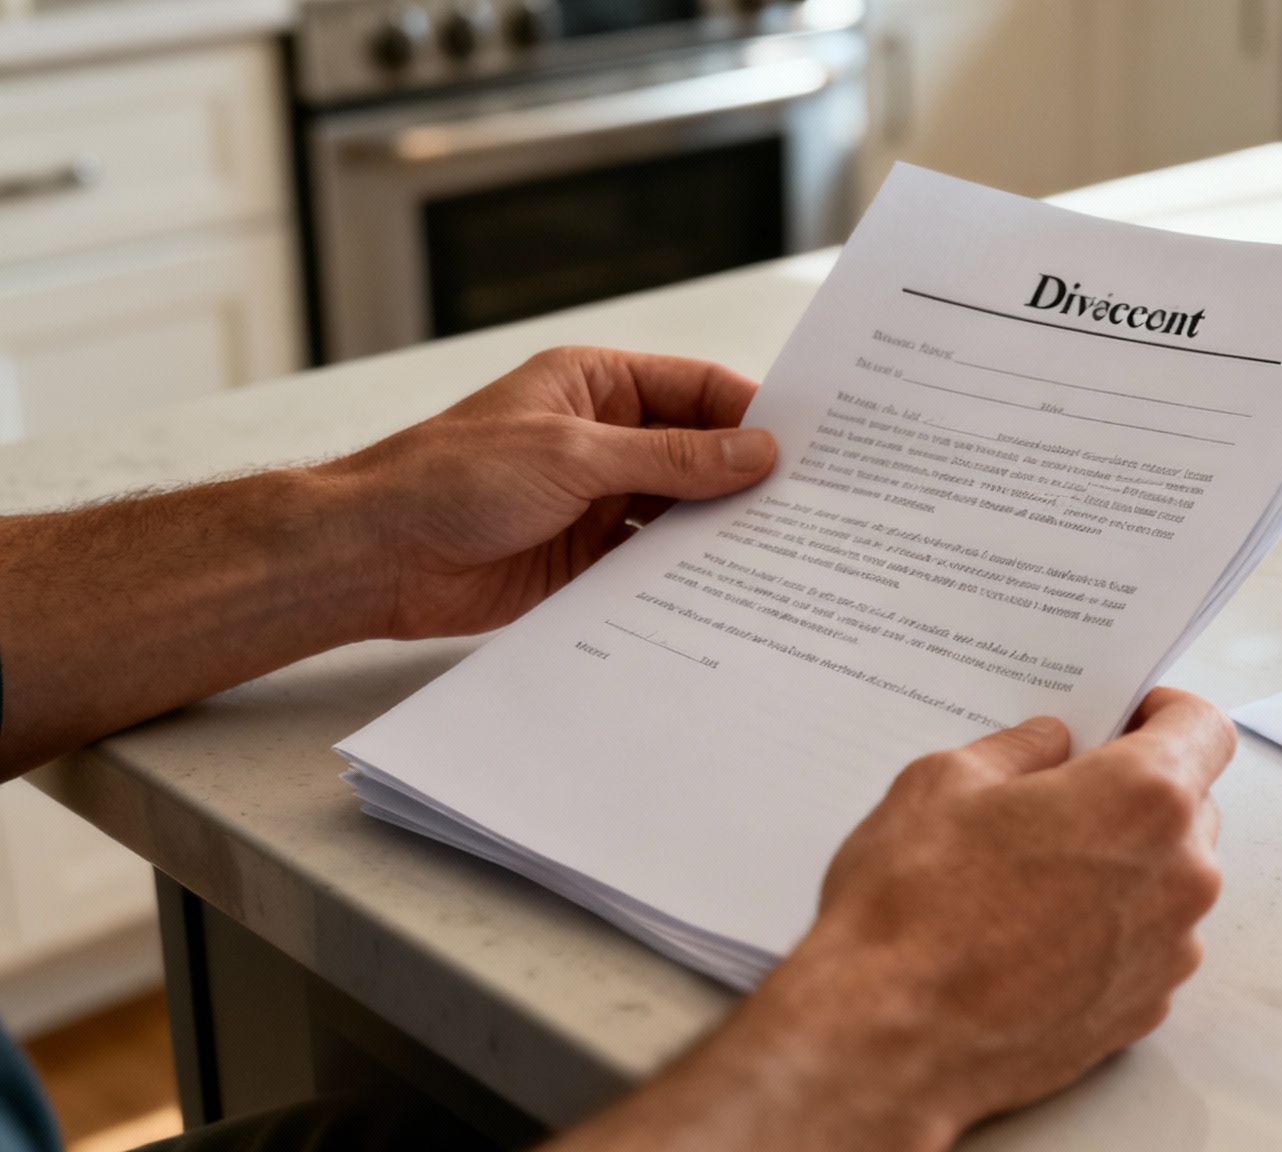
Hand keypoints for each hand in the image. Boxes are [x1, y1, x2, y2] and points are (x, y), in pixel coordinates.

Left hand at [319, 346, 775, 639]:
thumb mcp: (573, 455)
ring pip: (681, 510)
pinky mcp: (588, 559)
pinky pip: (653, 562)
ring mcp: (597, 500)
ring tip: (779, 550)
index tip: (805, 445)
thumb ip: (671, 458)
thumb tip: (755, 451)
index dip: (750, 413)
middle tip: (808, 504)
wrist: (378, 556)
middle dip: (744, 476)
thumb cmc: (452, 479)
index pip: (696, 389)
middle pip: (697, 452)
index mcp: (596, 386)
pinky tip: (726, 587)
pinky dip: (686, 573)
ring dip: (719, 529)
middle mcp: (603, 439)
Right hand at [798, 687, 1232, 1131]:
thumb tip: (1051, 745)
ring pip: (1168, 879)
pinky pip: (1144, 943)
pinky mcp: (1143, 1010)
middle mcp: (1179, 876)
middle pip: (1190, 806)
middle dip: (1135, 791)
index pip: (1205, 728)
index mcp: (1143, 798)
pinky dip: (1106, 927)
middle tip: (1057, 795)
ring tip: (1032, 874)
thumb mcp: (944, 782)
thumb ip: (1019, 750)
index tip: (1125, 717)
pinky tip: (1032, 933)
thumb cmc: (913, 908)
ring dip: (1122, 863)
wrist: (889, 1040)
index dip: (1165, 712)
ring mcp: (1168, 952)